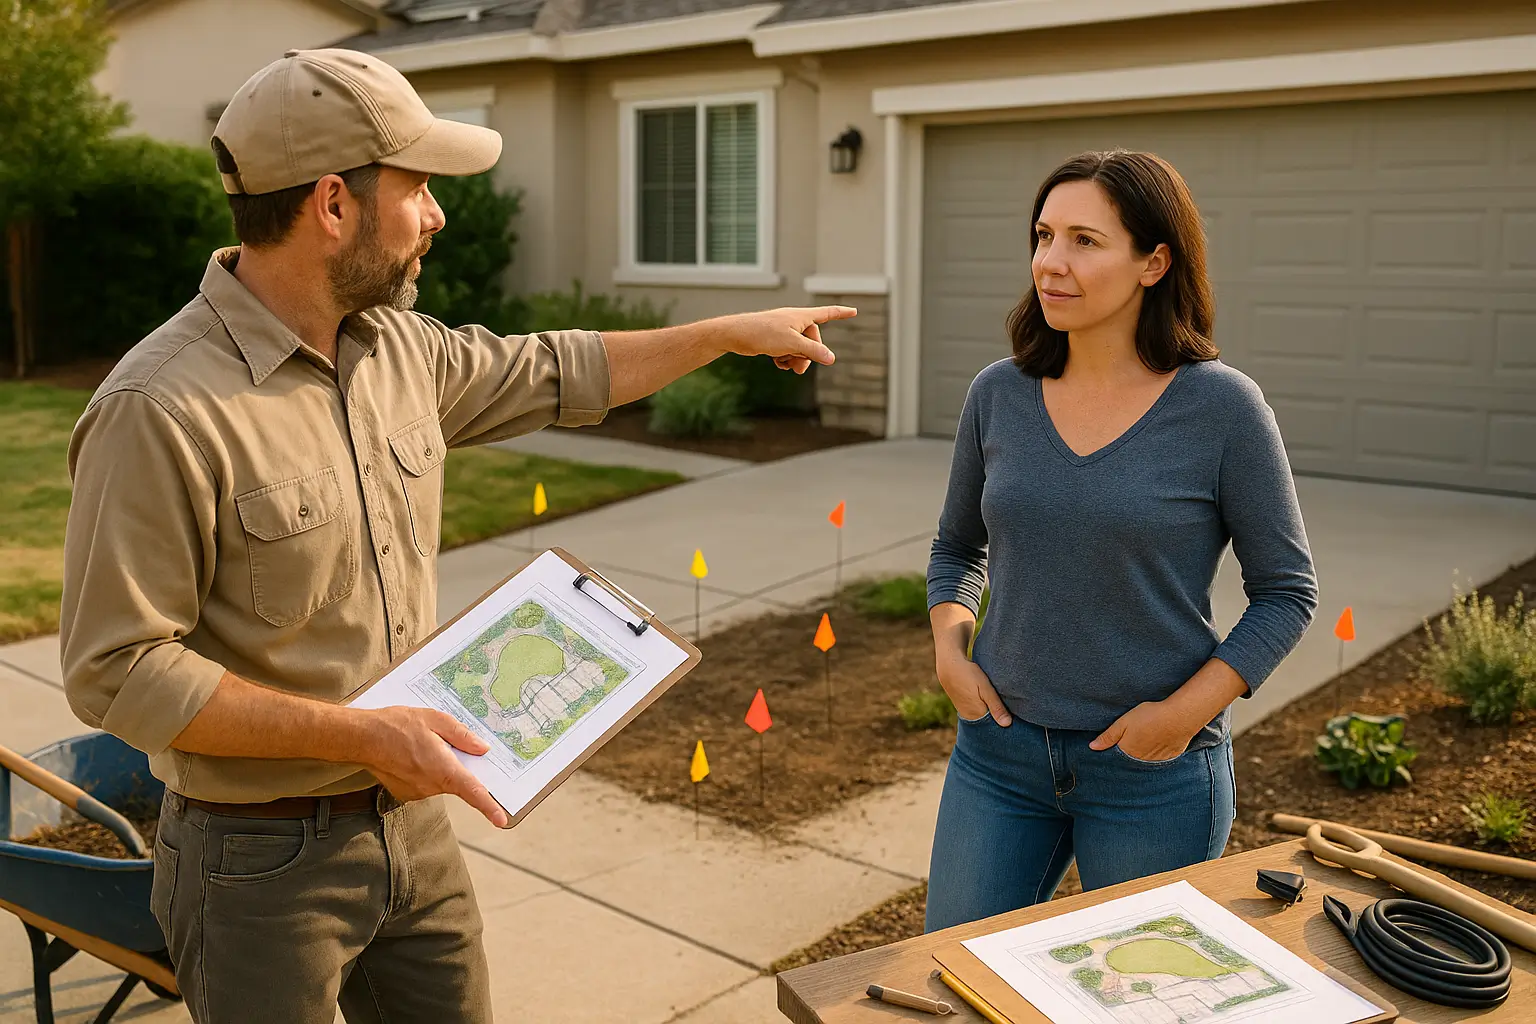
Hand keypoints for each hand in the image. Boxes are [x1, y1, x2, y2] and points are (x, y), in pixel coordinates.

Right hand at [358, 706, 508, 826]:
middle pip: (457, 780)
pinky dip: (425, 770)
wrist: (362, 738)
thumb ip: (462, 736)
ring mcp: (418, 792)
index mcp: (444, 769)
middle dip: (457, 764)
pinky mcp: (406, 793)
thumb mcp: (435, 720)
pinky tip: (410, 754)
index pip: (473, 792)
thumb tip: (482, 749)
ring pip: (441, 780)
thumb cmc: (396, 726)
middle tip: (442, 742)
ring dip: (438, 765)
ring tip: (419, 744)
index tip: (503, 820)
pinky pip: (426, 782)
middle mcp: (432, 786)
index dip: (490, 808)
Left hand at [716, 306, 854, 373]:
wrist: (736, 334)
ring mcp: (785, 330)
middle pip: (813, 341)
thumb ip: (813, 351)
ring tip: (784, 364)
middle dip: (808, 356)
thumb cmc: (763, 334)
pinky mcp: (775, 339)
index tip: (854, 311)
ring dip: (796, 359)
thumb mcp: (792, 344)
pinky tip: (777, 363)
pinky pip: (789, 351)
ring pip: (801, 348)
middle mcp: (795, 321)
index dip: (841, 313)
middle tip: (798, 367)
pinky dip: (786, 359)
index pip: (827, 313)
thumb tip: (831, 358)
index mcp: (802, 316)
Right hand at [936, 652, 1011, 725]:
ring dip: (993, 716)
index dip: (1006, 725)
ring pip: (984, 718)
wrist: (948, 666)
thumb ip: (996, 706)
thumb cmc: (969, 675)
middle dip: (1001, 722)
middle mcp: (971, 717)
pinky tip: (993, 705)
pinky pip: (978, 713)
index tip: (1017, 724)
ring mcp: (966, 713)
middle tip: (1015, 718)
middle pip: (990, 724)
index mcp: (977, 715)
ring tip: (1007, 711)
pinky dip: (986, 711)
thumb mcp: (985, 688)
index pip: (995, 727)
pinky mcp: (964, 707)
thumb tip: (1007, 724)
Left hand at [1089, 700, 1195, 760]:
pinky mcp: (1171, 757)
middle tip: (1131, 744)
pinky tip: (1158, 744)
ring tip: (1145, 743)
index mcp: (1128, 752)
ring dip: (1143, 756)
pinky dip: (1157, 755)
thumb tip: (1092, 747)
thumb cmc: (1150, 716)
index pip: (1117, 759)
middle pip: (1131, 762)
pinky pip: (1160, 760)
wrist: (1179, 717)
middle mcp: (1142, 761)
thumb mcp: (1123, 722)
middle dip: (1128, 757)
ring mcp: (1157, 760)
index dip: (1114, 755)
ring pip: (1146, 762)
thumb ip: (1108, 736)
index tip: (1111, 752)